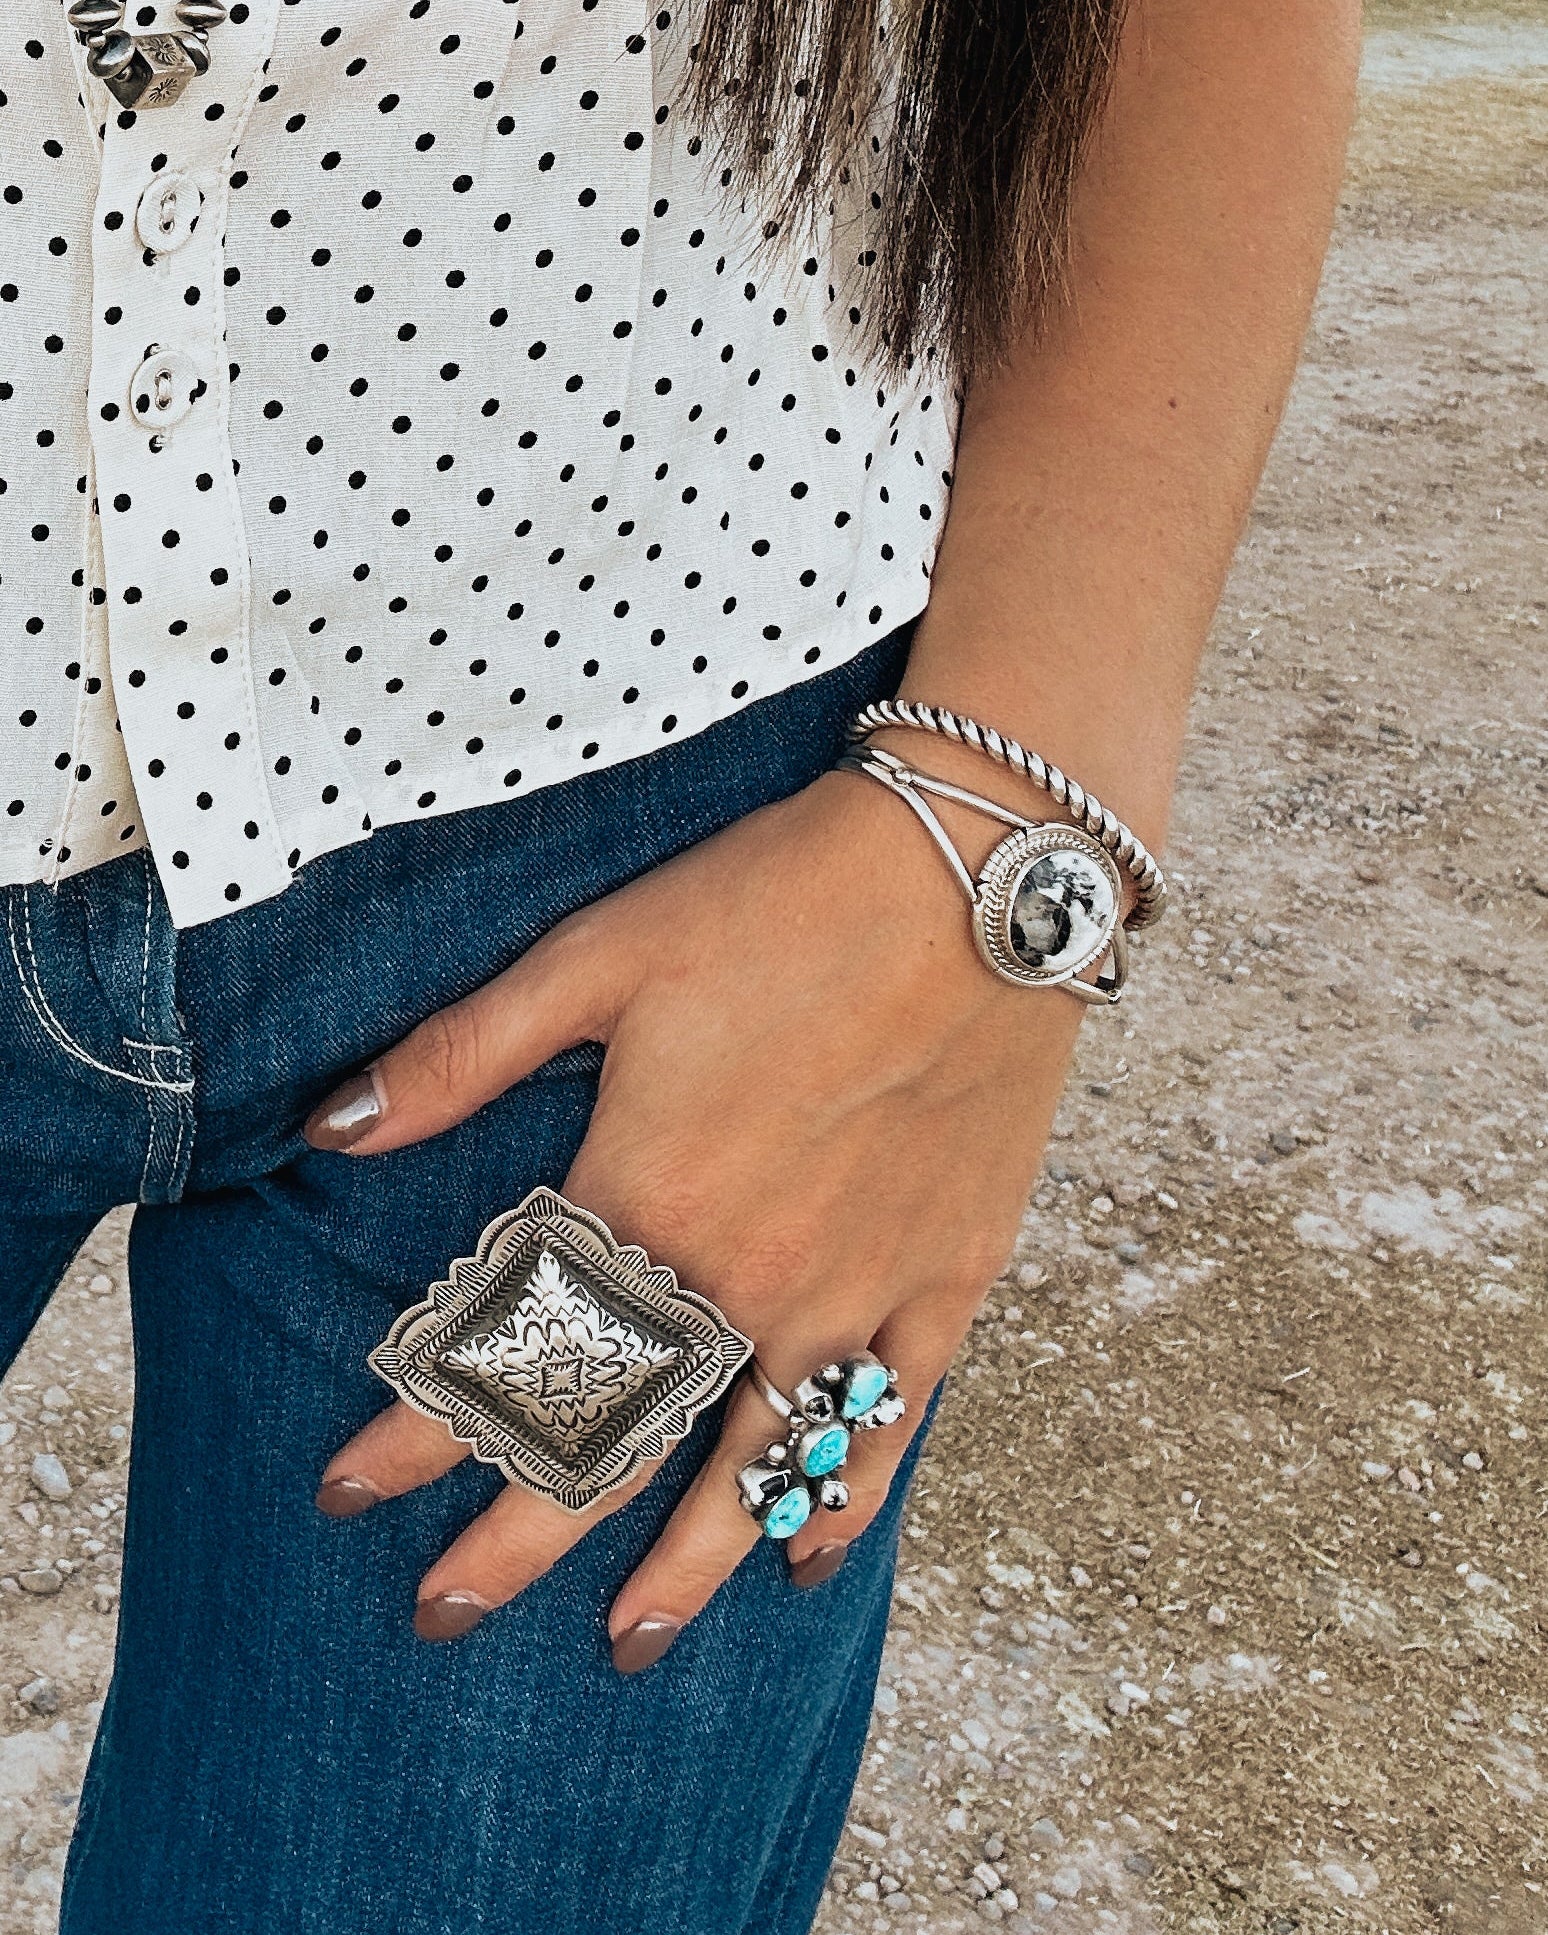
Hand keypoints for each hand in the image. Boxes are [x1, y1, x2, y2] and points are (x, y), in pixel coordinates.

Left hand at [305, 765, 1084, 1664]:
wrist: (976, 872)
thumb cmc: (778, 900)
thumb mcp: (598, 955)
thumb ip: (463, 1056)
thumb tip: (333, 1128)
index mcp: (646, 1197)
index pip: (504, 1353)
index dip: (413, 1435)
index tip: (347, 1490)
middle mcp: (745, 1274)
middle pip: (617, 1440)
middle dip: (516, 1536)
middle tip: (446, 1613)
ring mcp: (855, 1288)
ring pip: (751, 1464)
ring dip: (680, 1562)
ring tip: (627, 1640)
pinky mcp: (947, 1274)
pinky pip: (889, 1417)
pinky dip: (843, 1496)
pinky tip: (807, 1555)